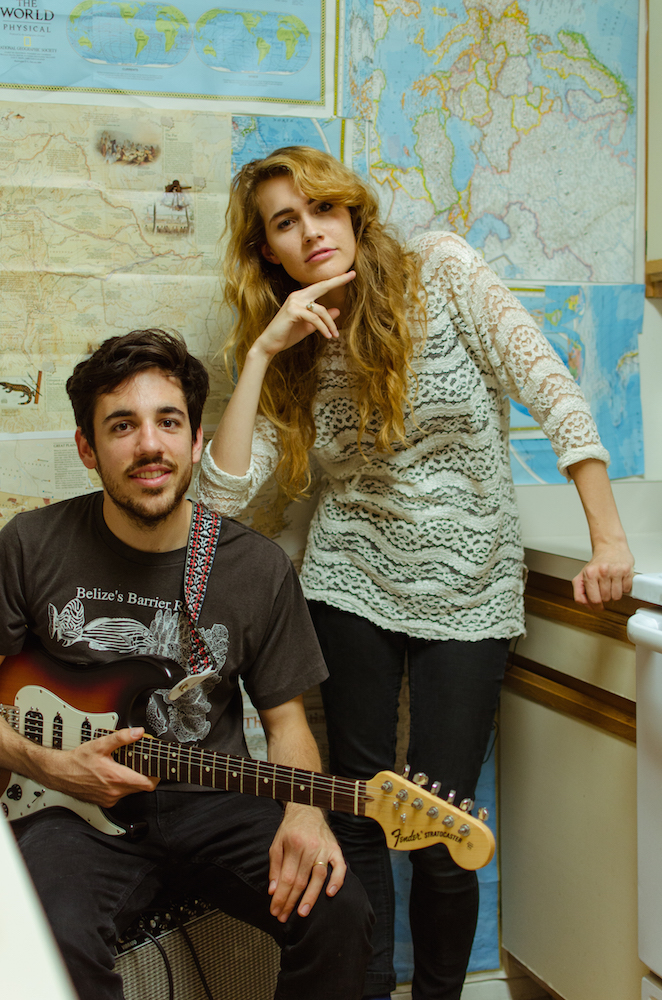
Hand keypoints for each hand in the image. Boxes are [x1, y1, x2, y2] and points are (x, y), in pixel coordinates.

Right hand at [32, 727, 158, 807]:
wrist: (59, 773)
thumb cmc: (77, 761)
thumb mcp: (100, 745)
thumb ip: (122, 738)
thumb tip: (138, 733)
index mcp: (117, 778)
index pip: (148, 784)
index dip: (156, 775)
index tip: (156, 767)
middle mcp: (115, 792)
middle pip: (141, 787)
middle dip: (144, 775)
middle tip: (142, 763)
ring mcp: (109, 798)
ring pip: (130, 791)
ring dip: (132, 780)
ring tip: (126, 766)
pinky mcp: (103, 801)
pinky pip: (119, 795)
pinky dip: (121, 785)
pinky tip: (114, 774)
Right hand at [252, 270, 355, 360]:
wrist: (270, 344)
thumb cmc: (287, 335)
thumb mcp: (309, 326)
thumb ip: (322, 319)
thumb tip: (338, 310)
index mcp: (301, 297)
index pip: (320, 287)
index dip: (335, 280)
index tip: (350, 274)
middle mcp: (297, 296)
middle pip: (321, 286)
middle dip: (337, 280)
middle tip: (352, 274)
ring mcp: (294, 302)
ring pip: (321, 310)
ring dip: (330, 324)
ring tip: (334, 335)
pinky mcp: (292, 311)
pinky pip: (314, 319)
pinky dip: (323, 328)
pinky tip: (327, 336)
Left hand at [267, 803, 345, 921]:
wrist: (307, 809)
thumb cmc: (290, 829)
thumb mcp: (276, 844)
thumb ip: (275, 867)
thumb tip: (272, 890)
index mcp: (293, 844)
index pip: (286, 877)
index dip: (280, 896)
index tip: (275, 911)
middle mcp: (309, 847)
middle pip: (300, 880)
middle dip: (291, 901)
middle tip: (284, 918)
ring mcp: (324, 848)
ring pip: (318, 877)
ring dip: (311, 897)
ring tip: (302, 913)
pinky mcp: (335, 849)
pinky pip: (339, 866)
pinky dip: (337, 880)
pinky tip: (330, 894)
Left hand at [572, 539, 634, 608]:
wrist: (610, 547)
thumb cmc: (597, 563)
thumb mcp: (582, 575)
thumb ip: (579, 592)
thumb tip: (586, 605)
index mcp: (590, 574)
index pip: (594, 599)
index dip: (596, 606)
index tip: (598, 607)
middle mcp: (603, 572)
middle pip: (606, 599)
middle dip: (605, 597)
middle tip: (604, 589)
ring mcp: (616, 571)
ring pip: (617, 596)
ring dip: (614, 594)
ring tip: (611, 585)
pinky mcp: (627, 570)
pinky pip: (626, 590)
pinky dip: (623, 589)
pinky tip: (619, 581)